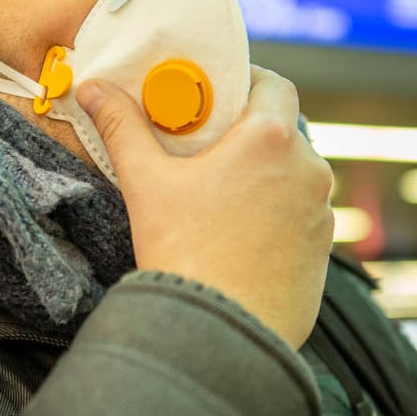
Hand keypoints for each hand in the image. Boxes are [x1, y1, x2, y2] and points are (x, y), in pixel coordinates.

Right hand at [78, 67, 332, 349]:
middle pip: (285, 132)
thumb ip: (123, 127)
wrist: (220, 334)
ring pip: (296, 177)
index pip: (275, 85)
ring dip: (267, 176)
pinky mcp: (323, 253)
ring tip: (223, 195)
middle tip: (210, 145)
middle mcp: (309, 170)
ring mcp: (322, 214)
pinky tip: (241, 234)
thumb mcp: (146, 182)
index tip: (221, 93)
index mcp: (271, 140)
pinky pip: (302, 217)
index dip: (250, 81)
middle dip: (251, 133)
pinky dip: (279, 215)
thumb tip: (93, 89)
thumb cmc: (184, 253)